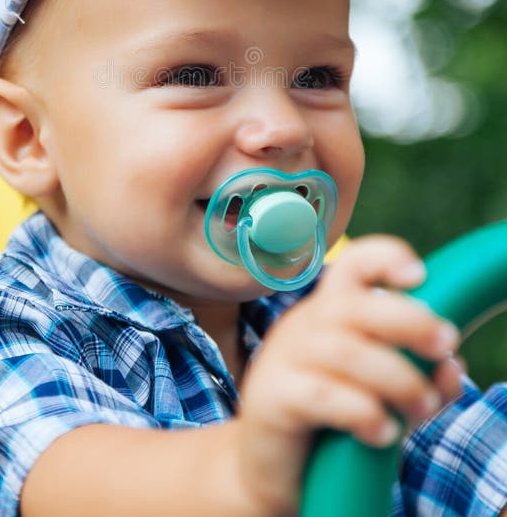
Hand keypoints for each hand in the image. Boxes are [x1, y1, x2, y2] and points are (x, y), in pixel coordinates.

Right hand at [236, 236, 461, 515]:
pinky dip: (361, 411)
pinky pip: (320, 396)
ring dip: (396, 377)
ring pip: (343, 351)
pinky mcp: (272, 398)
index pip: (352, 264)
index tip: (418, 275)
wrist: (270, 465)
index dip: (384, 258)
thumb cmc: (331, 419)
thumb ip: (419, 378)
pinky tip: (383, 431)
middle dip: (408, 320)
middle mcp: (304, 324)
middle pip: (353, 305)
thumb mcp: (382, 392)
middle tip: (445, 345)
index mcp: (331, 310)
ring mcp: (284, 358)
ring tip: (423, 406)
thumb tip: (451, 369)